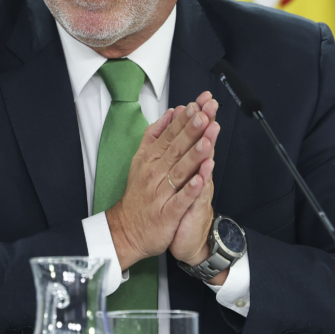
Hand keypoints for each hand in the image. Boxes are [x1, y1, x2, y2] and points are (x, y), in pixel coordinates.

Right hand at [106, 93, 218, 270]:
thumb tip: (171, 113)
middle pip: (177, 148)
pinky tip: (201, 178)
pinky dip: (191, 189)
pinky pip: (180, 199)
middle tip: (206, 113)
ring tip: (207, 139)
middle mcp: (156, 173)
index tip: (199, 104)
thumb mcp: (141, 158)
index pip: (171, 134)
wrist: (127, 229)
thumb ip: (155, 134)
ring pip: (180, 170)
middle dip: (193, 130)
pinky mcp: (167, 213)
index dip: (186, 119)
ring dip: (195, 154)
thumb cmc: (139, 193)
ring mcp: (162, 193)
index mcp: (152, 158)